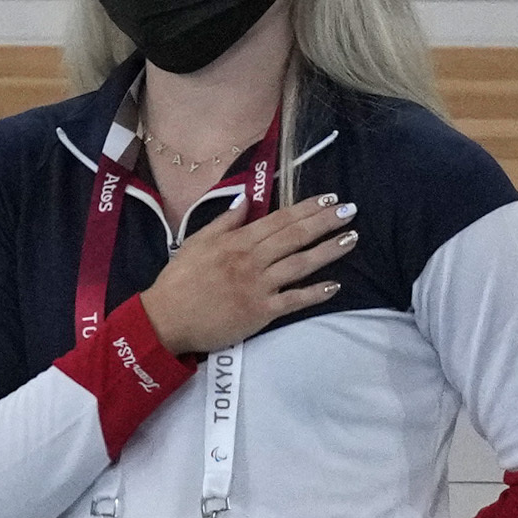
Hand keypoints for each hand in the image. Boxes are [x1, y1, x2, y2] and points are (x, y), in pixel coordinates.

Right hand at [136, 192, 357, 356]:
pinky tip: (335, 286)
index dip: (307, 208)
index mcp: (236, 241)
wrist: (166, 319)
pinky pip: (294, 300)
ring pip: (300, 264)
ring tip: (351, 239)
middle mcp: (251, 260)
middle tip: (351, 211)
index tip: (330, 199)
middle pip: (295, 237)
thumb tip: (245, 199)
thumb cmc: (178, 280)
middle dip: (325, 222)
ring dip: (328, 251)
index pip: (279, 220)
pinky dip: (315, 293)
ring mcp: (258, 286)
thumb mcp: (196, 242)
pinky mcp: (261, 312)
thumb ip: (224, 221)